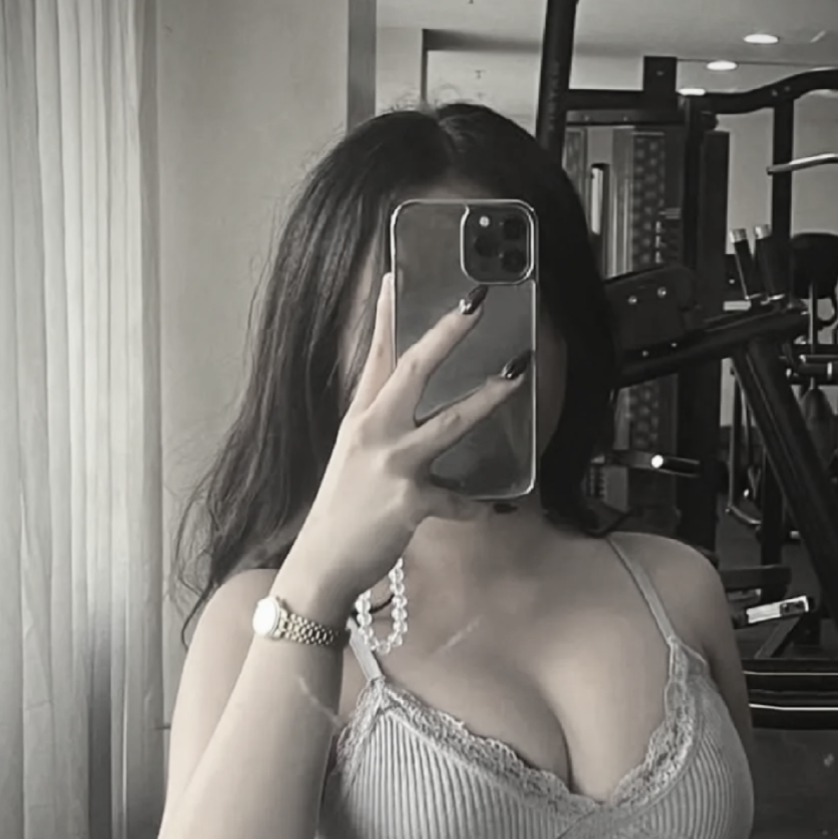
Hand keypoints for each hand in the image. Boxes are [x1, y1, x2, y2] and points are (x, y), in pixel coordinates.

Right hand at [296, 271, 526, 604]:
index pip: (374, 356)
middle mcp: (374, 432)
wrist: (321, 563)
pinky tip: (487, 510)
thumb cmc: (342, 511)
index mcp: (360, 418)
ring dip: (486, 398)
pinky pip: (457, 501)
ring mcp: (393, 465)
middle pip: (414, 371)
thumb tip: (406, 410)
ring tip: (516, 376)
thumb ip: (380, 429)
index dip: (383, 314)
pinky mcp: (411, 501)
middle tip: (475, 303)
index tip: (394, 275)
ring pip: (449, 423)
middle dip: (447, 334)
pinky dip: (473, 508)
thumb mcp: (354, 458)